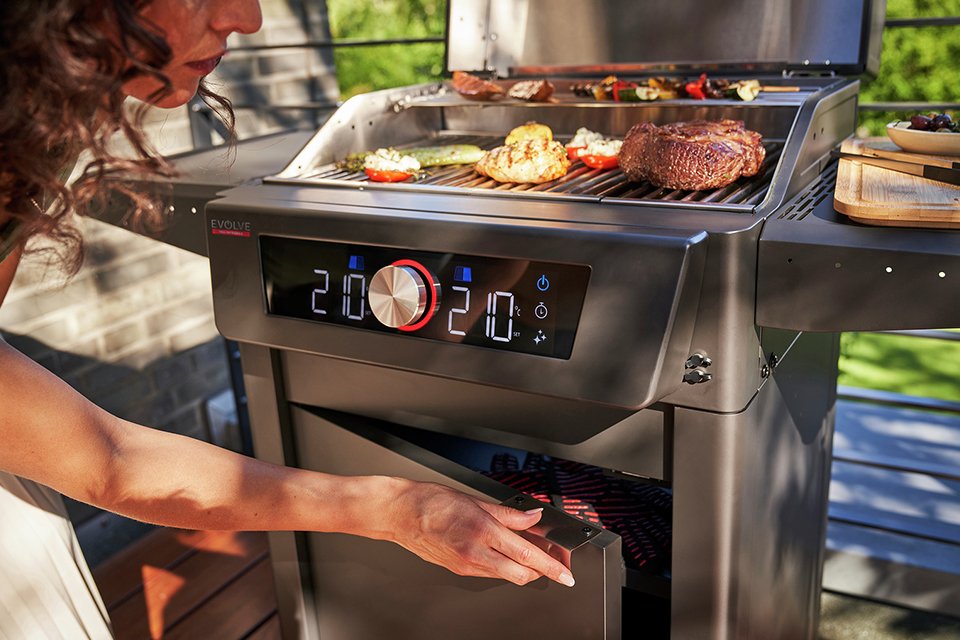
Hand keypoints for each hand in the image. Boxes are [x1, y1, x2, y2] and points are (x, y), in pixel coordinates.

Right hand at [389, 480, 575, 587]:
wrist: (401, 514)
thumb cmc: (432, 502)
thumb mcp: (476, 501)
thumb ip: (509, 514)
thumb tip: (532, 518)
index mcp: (483, 530)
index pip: (528, 554)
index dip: (551, 566)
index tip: (565, 573)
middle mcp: (476, 552)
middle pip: (521, 574)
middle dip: (540, 570)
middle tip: (549, 557)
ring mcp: (467, 565)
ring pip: (507, 575)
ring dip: (522, 567)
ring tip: (526, 550)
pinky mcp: (459, 570)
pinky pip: (490, 573)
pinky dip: (503, 565)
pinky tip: (503, 552)